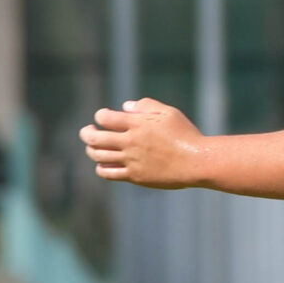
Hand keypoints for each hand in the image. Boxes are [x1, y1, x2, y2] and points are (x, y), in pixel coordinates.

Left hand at [81, 98, 202, 187]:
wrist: (196, 161)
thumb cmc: (185, 134)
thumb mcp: (168, 112)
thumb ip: (145, 105)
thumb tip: (124, 106)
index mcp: (137, 124)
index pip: (104, 118)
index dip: (100, 116)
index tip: (103, 118)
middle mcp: (130, 142)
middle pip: (95, 138)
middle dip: (86, 133)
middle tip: (87, 131)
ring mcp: (131, 160)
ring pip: (98, 156)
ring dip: (91, 150)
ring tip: (92, 147)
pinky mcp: (135, 176)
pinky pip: (109, 173)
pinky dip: (101, 168)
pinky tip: (102, 164)